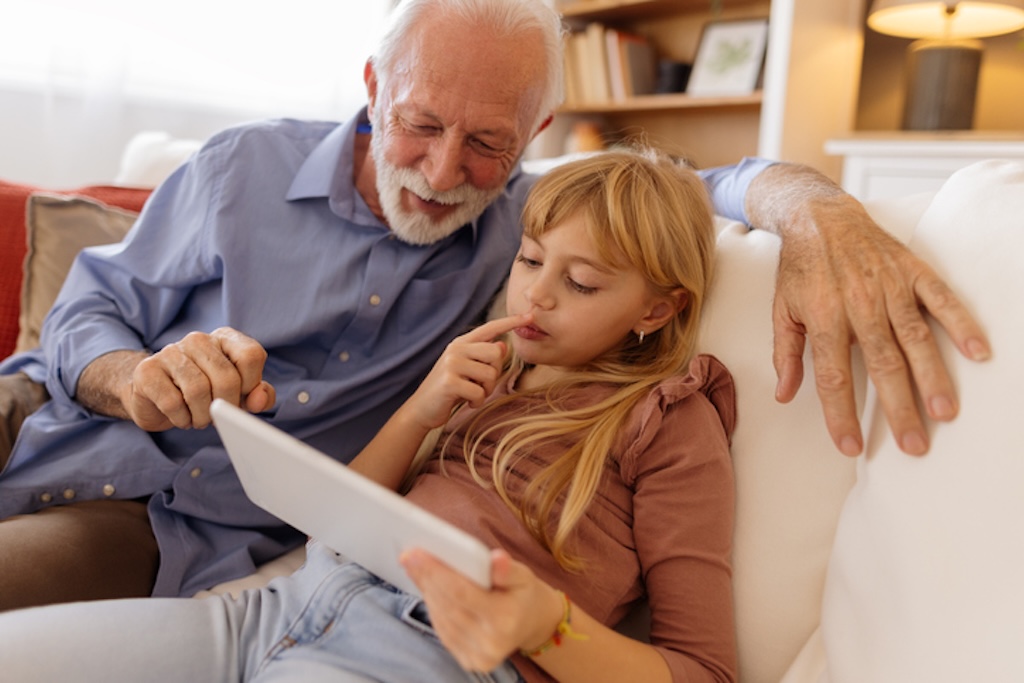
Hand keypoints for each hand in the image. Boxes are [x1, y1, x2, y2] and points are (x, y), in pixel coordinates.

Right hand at [124, 327, 274, 430]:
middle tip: (218, 417)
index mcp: (225, 339)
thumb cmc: (206, 393)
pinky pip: (172, 402)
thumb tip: (259, 400)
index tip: (241, 397)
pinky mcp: (147, 371)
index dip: (251, 384)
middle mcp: (198, 339)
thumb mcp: (238, 393)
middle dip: (226, 408)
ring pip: (198, 391)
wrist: (155, 396)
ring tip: (199, 419)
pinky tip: (181, 417)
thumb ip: (258, 395)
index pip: (251, 355)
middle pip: (227, 378)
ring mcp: (170, 352)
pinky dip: (181, 418)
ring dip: (202, 416)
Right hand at [401, 314, 530, 430]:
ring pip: (490, 375)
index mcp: (462, 343)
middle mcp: (456, 348)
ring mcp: (452, 363)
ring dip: (485, 391)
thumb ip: (483, 357)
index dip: (511, 322)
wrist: (422, 408)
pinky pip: (479, 392)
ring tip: (471, 394)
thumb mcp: (467, 370)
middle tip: (481, 385)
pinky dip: (477, 402)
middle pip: (496, 353)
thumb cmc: (450, 389)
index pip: (490, 328)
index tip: (530, 315)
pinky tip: (465, 402)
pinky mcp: (450, 381)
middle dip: (495, 373)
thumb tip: (503, 345)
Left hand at [401, 547, 562, 671]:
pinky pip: (443, 631)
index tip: (415, 553)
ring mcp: (478, 656)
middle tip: (409, 556)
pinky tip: (429, 589)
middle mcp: (490, 643)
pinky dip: (434, 608)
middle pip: (447, 605)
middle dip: (426, 578)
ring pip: (441, 618)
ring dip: (427, 592)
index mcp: (505, 619)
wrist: (532, 624)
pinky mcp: (470, 661)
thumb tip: (496, 559)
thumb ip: (507, 568)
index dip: (435, 572)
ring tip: (417, 568)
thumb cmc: (523, 594)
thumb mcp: (523, 575)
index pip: (461, 593)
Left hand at [771, 199, 989, 455]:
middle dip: (899, 409)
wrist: (819, 217)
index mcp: (823, 318)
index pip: (834, 377)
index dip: (842, 415)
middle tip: (915, 446)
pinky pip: (940, 299)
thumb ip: (785, 354)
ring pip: (915, 339)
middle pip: (883, 366)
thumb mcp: (781, 310)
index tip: (852, 447)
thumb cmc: (800, 268)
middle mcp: (859, 305)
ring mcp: (889, 287)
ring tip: (946, 412)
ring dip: (933, 377)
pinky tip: (978, 353)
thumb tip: (784, 395)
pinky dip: (961, 324)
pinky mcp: (912, 271)